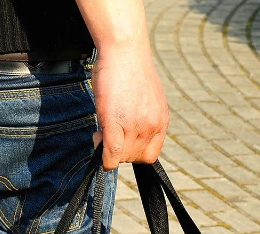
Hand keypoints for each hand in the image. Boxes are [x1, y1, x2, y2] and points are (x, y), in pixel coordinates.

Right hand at [90, 43, 168, 169]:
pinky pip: (111, 154)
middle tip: (107, 132)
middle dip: (119, 151)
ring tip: (103, 128)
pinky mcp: (116, 124)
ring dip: (109, 149)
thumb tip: (127, 136)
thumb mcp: (145, 100)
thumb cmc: (130, 70)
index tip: (123, 142)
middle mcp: (152, 127)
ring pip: (121, 157)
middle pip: (134, 158)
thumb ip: (142, 119)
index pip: (149, 156)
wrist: (125, 49)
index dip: (134, 153)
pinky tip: (98, 141)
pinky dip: (104, 158)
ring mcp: (136, 126)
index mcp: (161, 122)